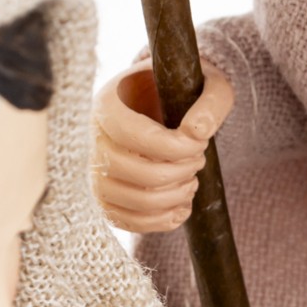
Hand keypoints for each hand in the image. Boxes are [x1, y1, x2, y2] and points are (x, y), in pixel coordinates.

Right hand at [91, 55, 233, 232]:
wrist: (160, 106)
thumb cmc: (181, 92)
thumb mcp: (207, 83)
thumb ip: (211, 102)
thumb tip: (198, 132)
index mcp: (108, 105)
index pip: (135, 136)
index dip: (175, 147)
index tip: (200, 143)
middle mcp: (95, 140)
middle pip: (136, 173)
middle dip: (179, 173)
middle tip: (199, 161)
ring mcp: (98, 173)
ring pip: (134, 202)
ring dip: (174, 198)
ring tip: (192, 182)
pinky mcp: (107, 200)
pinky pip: (129, 223)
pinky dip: (162, 221)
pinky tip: (183, 206)